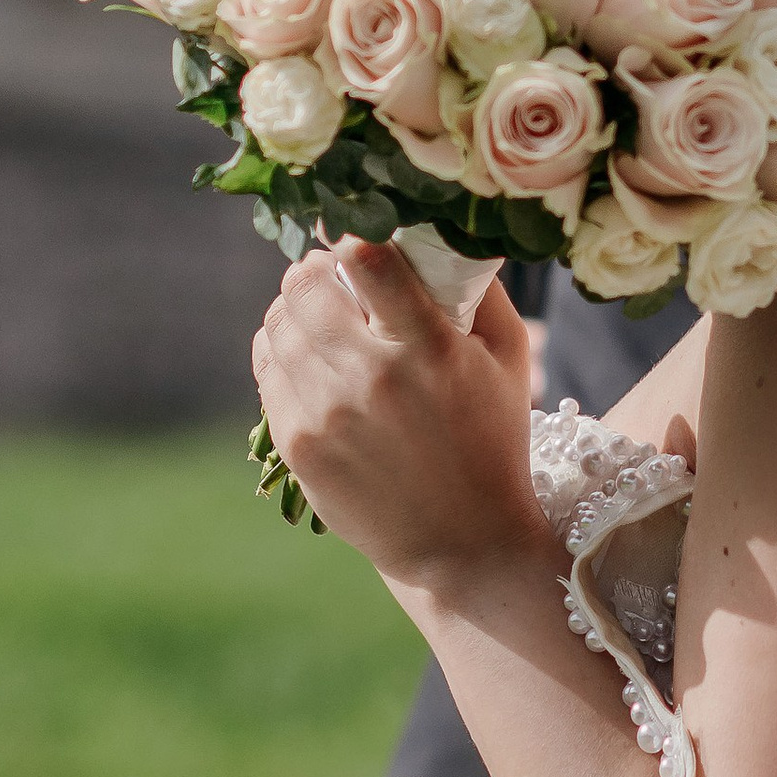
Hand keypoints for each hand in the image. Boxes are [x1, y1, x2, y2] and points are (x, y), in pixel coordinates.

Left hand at [253, 242, 548, 595]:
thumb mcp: (509, 361)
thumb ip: (480, 292)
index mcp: (429, 349)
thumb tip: (439, 235)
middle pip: (305, 286)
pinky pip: (267, 368)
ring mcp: (327, 413)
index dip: (352, 235)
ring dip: (293, 306)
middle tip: (328, 273)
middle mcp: (372, 377)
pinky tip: (305, 354)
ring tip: (316, 313)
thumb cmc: (493, 440)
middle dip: (313, 269)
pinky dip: (280, 349)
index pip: (368, 260)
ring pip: (278, 323)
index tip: (355, 238)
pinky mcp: (298, 444)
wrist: (461, 541)